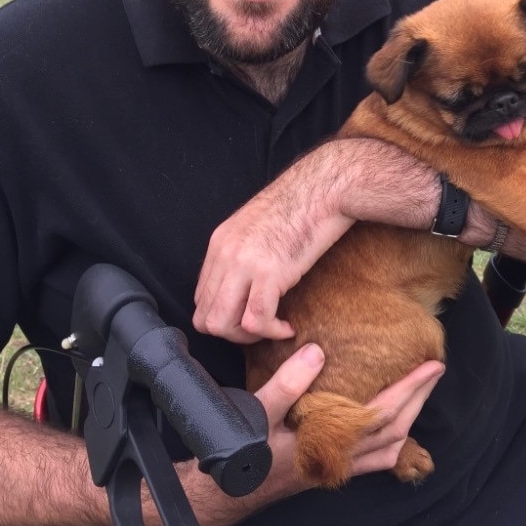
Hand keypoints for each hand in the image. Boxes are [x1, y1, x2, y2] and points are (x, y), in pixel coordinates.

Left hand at [193, 178, 352, 342]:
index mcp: (219, 243)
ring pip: (223, 324)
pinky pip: (257, 320)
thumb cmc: (300, 205)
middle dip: (233, 334)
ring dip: (248, 338)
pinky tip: (288, 327)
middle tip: (260, 330)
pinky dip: (272, 332)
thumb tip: (242, 285)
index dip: (224, 316)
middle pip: (206, 317)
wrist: (323, 188)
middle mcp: (225, 254)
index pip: (201, 298)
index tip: (249, 316)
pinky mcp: (270, 273)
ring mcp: (244, 264)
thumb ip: (241, 253)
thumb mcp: (256, 227)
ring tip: (272, 328)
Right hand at [254, 348, 444, 491]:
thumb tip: (317, 351)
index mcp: (331, 442)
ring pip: (389, 447)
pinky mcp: (331, 468)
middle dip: (418, 399)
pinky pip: (374, 458)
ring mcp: (339, 466)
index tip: (431, 364)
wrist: (228, 494)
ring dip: (408, 418)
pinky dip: (390, 440)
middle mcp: (342, 458)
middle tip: (435, 370)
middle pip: (396, 430)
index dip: (410, 389)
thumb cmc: (243, 454)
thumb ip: (287, 383)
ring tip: (418, 392)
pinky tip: (390, 425)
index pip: (384, 414)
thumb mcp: (258, 412)